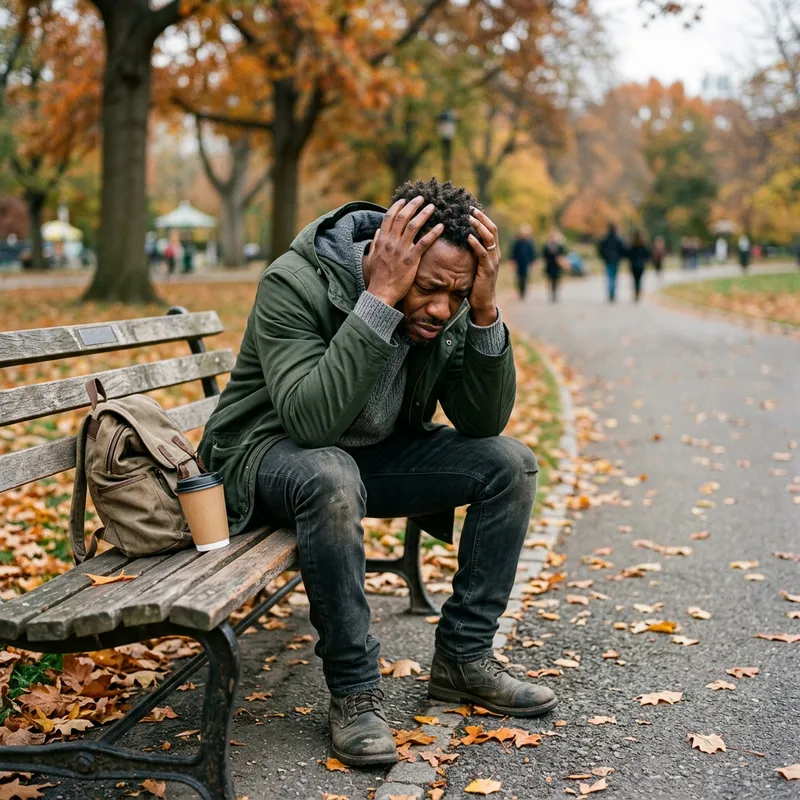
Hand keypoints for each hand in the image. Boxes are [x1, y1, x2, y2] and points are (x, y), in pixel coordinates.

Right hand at [364, 196, 442, 306]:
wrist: (381, 293)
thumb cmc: (376, 278)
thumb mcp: (371, 258)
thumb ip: (375, 243)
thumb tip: (378, 231)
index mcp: (382, 240)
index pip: (389, 217)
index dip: (397, 206)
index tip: (404, 200)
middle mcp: (391, 242)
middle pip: (402, 217)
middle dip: (413, 205)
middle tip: (421, 198)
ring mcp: (401, 250)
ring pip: (414, 225)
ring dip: (424, 214)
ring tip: (432, 207)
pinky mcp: (411, 259)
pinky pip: (424, 242)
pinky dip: (433, 232)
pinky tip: (441, 226)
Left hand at [468, 207, 499, 324]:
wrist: (483, 302)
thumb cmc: (475, 284)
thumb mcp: (473, 265)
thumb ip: (470, 254)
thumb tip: (458, 241)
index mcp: (492, 252)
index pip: (490, 229)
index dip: (482, 218)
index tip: (471, 208)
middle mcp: (495, 254)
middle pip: (492, 229)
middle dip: (481, 218)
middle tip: (470, 208)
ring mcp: (493, 261)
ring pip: (489, 238)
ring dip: (479, 226)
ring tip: (469, 218)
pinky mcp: (488, 269)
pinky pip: (483, 253)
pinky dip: (476, 243)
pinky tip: (468, 236)